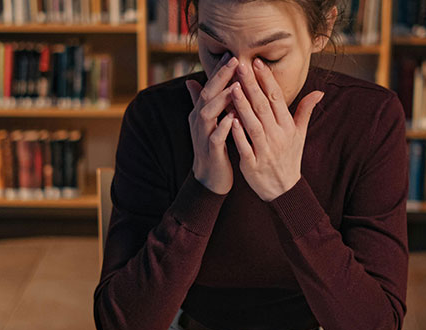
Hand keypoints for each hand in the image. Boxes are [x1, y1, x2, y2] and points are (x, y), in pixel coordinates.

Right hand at [185, 53, 239, 194]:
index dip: (219, 71)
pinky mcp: (210, 152)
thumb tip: (190, 81)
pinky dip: (224, 127)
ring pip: (209, 114)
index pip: (208, 87)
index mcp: (200, 113)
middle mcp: (198, 121)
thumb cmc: (213, 148)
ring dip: (221, 99)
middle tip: (235, 61)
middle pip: (207, 95)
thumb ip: (200, 102)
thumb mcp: (207, 123)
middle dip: (220, 78)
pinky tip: (234, 118)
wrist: (209, 179)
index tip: (233, 55)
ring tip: (235, 86)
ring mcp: (203, 136)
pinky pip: (215, 137)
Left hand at [230, 59, 323, 201]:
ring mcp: (265, 151)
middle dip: (252, 86)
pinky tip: (229, 120)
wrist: (283, 190)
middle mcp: (278, 137)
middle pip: (264, 108)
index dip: (267, 80)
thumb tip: (319, 92)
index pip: (277, 98)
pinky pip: (245, 147)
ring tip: (232, 88)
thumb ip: (305, 111)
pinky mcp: (253, 165)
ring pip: (253, 125)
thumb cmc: (289, 158)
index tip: (257, 62)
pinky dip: (238, 134)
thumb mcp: (300, 135)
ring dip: (243, 106)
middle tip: (241, 66)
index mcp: (288, 127)